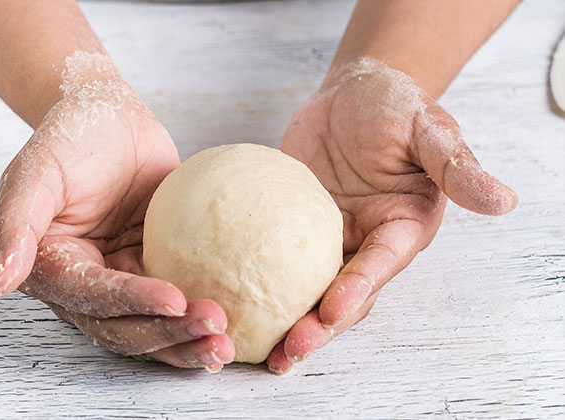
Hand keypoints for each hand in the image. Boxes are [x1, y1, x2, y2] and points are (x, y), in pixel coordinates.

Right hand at [0, 54, 233, 370]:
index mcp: (54, 268)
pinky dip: (200, 317)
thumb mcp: (37, 171)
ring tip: (227, 343)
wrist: (111, 118)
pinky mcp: (156, 268)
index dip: (132, 303)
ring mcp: (124, 279)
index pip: (92, 297)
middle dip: (169, 335)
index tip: (175, 300)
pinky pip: (180, 300)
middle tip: (215, 330)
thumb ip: (15, 224)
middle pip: (126, 326)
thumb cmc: (71, 137)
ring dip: (189, 341)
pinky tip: (234, 324)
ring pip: (155, 326)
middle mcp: (88, 284)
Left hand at [267, 59, 515, 372]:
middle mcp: (367, 243)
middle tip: (290, 351)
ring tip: (262, 351)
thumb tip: (504, 201)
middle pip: (344, 295)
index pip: (380, 266)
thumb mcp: (428, 128)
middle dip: (320, 326)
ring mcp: (329, 239)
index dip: (357, 290)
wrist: (351, 93)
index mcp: (402, 228)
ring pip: (309, 289)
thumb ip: (455, 166)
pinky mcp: (293, 229)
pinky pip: (274, 259)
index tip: (330, 309)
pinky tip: (232, 298)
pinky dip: (258, 281)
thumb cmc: (396, 106)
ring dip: (290, 320)